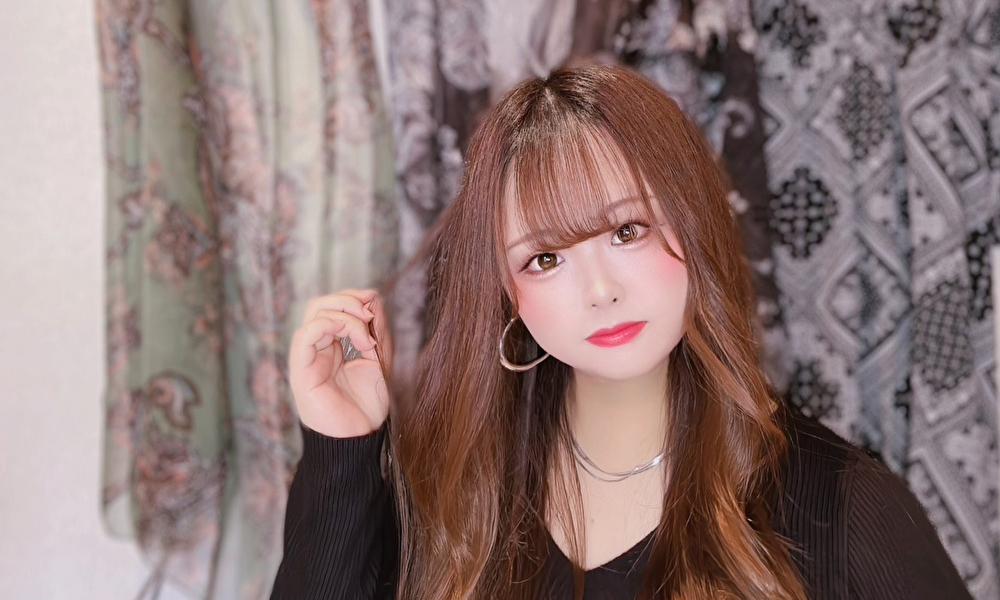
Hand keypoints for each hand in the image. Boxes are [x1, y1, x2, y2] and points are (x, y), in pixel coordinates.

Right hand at [288, 288, 392, 437]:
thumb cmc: (366, 408)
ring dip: (345, 313)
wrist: (358, 440)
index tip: (376, 303)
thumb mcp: (379, 362)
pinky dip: (330, 324)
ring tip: (366, 334)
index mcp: (331, 347)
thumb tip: (374, 300)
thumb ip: (376, 333)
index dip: (353, 298)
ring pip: (314, 313)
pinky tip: (353, 335)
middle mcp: (316, 349)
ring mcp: (307, 358)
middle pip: (320, 304)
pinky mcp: (302, 370)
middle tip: (370, 313)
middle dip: (348, 299)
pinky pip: (306, 334)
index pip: (333, 307)